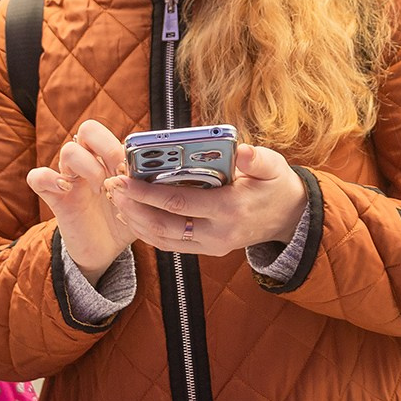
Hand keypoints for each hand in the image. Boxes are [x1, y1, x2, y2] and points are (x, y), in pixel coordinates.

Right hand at [27, 120, 136, 280]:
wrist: (106, 250)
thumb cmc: (125, 220)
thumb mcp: (143, 203)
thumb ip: (149, 187)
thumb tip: (156, 173)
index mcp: (109, 158)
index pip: (114, 132)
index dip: (122, 146)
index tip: (132, 170)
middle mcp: (88, 162)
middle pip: (88, 129)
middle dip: (107, 149)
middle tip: (117, 173)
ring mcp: (69, 177)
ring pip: (68, 150)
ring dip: (89, 168)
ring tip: (101, 191)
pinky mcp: (53, 196)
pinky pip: (37, 176)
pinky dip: (50, 179)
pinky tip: (68, 190)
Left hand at [109, 143, 307, 259]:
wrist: (289, 218)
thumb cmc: (275, 185)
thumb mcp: (273, 166)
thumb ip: (257, 158)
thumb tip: (242, 150)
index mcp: (229, 209)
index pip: (179, 203)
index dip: (148, 192)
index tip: (124, 178)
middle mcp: (217, 233)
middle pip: (164, 225)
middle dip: (133, 207)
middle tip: (111, 188)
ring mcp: (211, 246)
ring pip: (162, 240)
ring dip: (135, 220)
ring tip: (115, 200)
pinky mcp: (206, 250)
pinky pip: (170, 244)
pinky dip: (147, 231)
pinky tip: (132, 215)